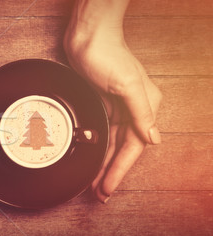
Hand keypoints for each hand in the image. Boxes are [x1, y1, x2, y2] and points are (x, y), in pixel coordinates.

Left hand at [64, 0, 161, 202]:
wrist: (87, 36)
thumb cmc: (107, 54)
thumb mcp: (127, 85)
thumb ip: (141, 113)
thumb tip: (152, 138)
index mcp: (146, 106)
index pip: (133, 147)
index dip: (120, 170)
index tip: (107, 187)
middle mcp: (134, 109)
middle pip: (122, 149)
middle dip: (110, 172)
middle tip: (99, 193)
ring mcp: (118, 106)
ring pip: (111, 143)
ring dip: (103, 163)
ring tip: (93, 183)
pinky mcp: (102, 102)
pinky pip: (101, 132)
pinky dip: (97, 146)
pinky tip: (91, 157)